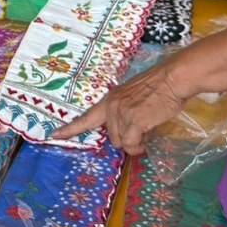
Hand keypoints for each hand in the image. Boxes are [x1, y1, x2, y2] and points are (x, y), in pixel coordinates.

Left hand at [51, 58, 192, 153]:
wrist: (172, 79)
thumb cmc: (159, 88)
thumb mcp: (133, 97)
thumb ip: (124, 111)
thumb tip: (127, 132)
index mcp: (110, 99)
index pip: (86, 117)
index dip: (70, 129)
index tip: (53, 135)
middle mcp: (111, 106)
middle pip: (112, 137)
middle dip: (126, 138)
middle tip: (142, 129)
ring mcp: (121, 113)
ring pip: (122, 143)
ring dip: (135, 143)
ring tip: (148, 130)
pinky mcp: (133, 121)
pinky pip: (132, 145)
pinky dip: (140, 147)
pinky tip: (148, 138)